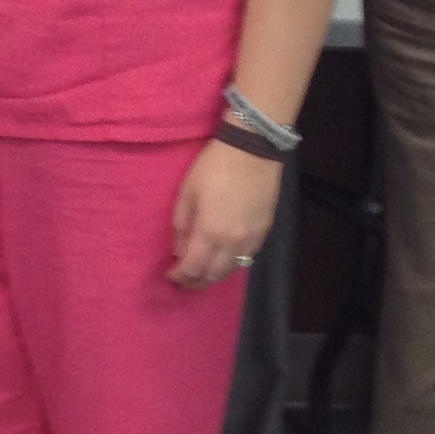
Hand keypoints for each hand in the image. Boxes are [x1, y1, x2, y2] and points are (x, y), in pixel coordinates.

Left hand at [168, 142, 280, 289]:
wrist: (252, 151)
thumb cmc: (213, 167)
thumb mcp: (187, 193)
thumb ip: (181, 227)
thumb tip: (179, 252)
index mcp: (210, 232)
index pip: (192, 269)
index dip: (179, 277)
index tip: (170, 275)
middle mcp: (232, 243)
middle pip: (212, 276)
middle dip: (195, 282)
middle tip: (184, 279)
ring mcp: (251, 240)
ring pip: (231, 271)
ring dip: (213, 276)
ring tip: (201, 272)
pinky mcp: (264, 233)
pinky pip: (246, 260)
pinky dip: (231, 265)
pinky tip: (223, 259)